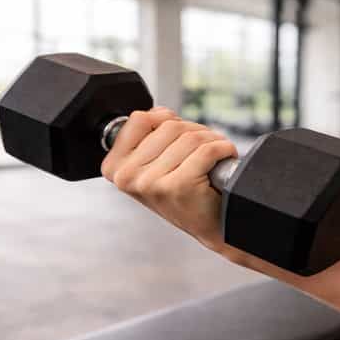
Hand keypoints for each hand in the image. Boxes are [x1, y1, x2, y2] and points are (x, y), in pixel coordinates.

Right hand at [101, 108, 237, 250]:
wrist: (209, 226)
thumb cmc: (184, 195)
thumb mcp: (153, 164)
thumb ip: (148, 136)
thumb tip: (158, 113)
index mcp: (115, 167)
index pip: (140, 118)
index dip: (165, 121)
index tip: (177, 140)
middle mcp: (128, 177)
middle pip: (169, 126)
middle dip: (193, 132)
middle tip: (200, 153)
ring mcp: (152, 183)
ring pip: (191, 136)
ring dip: (211, 141)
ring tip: (211, 160)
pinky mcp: (179, 186)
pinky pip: (208, 150)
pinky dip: (224, 149)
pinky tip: (223, 160)